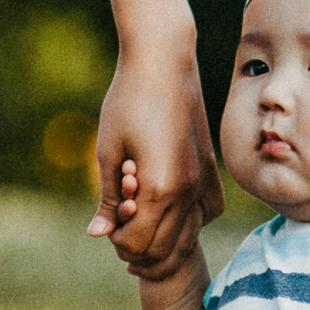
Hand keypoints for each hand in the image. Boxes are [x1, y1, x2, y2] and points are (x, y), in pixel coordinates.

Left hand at [89, 46, 223, 278]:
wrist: (164, 61)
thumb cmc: (128, 100)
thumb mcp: (107, 151)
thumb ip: (108, 198)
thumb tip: (98, 234)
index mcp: (158, 188)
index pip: (139, 243)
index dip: (118, 242)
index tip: (107, 224)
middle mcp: (187, 192)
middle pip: (164, 249)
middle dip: (138, 246)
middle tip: (120, 222)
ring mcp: (204, 183)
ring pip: (187, 237)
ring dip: (161, 237)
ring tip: (139, 215)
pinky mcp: (212, 173)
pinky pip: (205, 215)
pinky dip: (186, 222)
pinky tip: (167, 207)